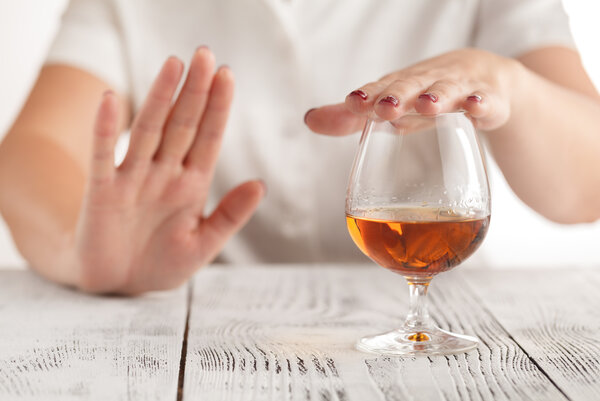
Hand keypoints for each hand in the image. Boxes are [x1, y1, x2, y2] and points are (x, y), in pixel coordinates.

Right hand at [73, 48, 263, 293]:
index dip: (218, 108)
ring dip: (160, 98)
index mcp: (191, 185)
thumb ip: (230, 216)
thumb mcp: (204, 244)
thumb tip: (260, 184)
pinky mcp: (102, 192)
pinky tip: (111, 100)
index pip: (208, 138)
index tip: (228, 76)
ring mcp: (133, 180)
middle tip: (205, 54)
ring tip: (173, 65)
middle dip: (195, 92)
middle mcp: (164, 174)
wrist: (119, 285)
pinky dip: (105, 129)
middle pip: (182, 125)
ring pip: (149, 131)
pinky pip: (103, 156)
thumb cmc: (162, 263)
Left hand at [305, 48, 520, 134]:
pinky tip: (476, 109)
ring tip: (427, 105)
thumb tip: (309, 119)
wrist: (484, 79)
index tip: (352, 102)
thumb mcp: (392, 107)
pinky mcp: (488, 100)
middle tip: (384, 108)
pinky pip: (487, 102)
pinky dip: (482, 104)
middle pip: (411, 86)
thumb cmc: (425, 96)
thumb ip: (352, 119)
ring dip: (437, 97)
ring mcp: (459, 89)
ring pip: (448, 91)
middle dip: (397, 95)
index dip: (368, 96)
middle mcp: (426, 83)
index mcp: (401, 86)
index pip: (381, 88)